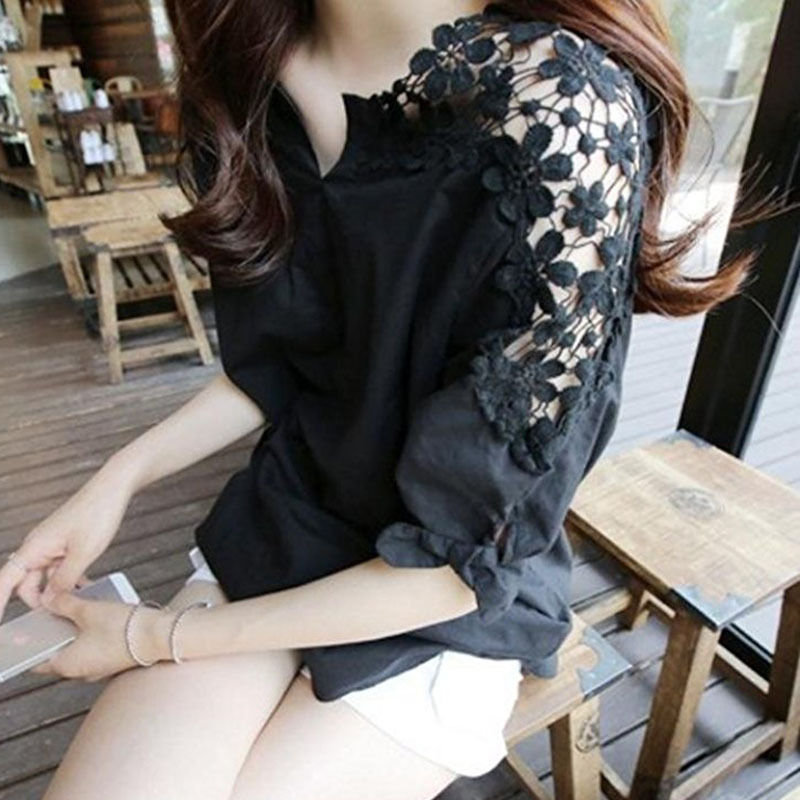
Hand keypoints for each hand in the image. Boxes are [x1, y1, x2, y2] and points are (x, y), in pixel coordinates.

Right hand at [0, 464, 134, 621]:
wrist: (113, 489)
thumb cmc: (97, 513)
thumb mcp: (83, 553)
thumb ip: (64, 580)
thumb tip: (47, 601)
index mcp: (34, 548)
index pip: (5, 581)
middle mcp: (38, 547)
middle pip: (28, 584)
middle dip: (39, 601)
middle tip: (57, 618)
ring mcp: (51, 545)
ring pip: (46, 577)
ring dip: (57, 590)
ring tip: (76, 603)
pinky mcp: (65, 543)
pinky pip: (60, 567)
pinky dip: (68, 579)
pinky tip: (84, 586)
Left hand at [29, 591, 171, 681]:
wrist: (159, 635)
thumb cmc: (124, 629)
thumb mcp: (88, 610)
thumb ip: (65, 604)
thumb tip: (50, 600)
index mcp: (66, 664)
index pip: (37, 659)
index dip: (33, 642)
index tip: (32, 626)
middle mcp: (80, 671)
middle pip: (59, 648)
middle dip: (58, 627)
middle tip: (59, 606)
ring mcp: (98, 667)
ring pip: (78, 645)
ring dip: (77, 626)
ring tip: (83, 603)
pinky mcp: (113, 659)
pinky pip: (95, 644)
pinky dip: (92, 630)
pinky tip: (101, 611)